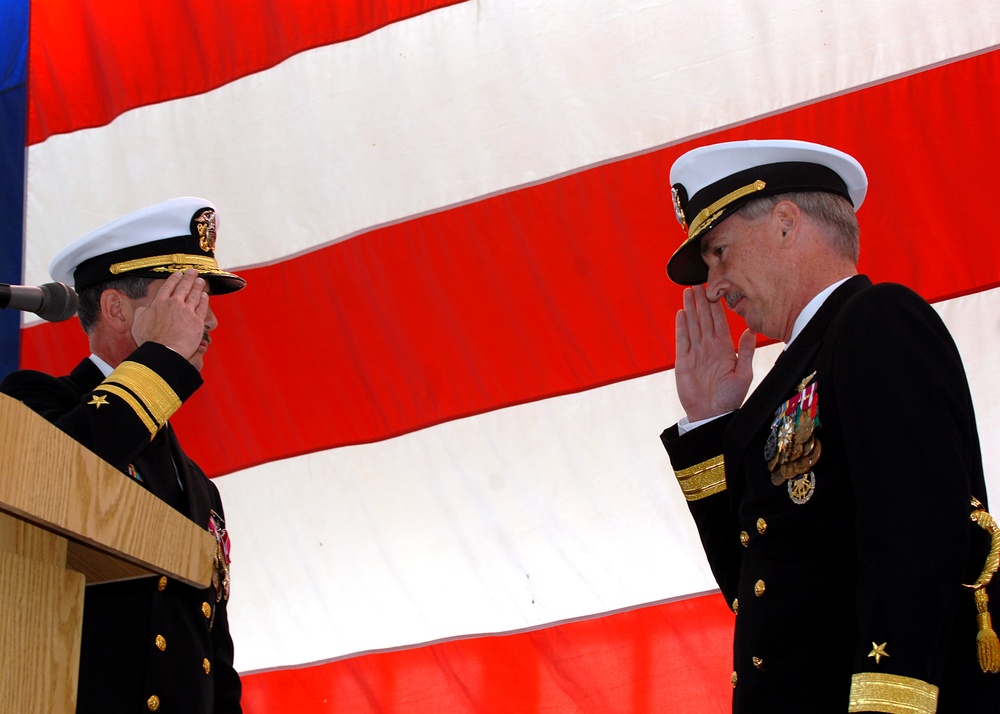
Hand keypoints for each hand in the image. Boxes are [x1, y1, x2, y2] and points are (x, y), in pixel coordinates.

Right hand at [131, 270, 209, 359]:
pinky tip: (205, 296)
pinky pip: (202, 307)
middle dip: (189, 277)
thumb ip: (142, 312)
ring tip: (200, 281)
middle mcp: (174, 304)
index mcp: (159, 303)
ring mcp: (187, 311)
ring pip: (194, 295)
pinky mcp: (197, 321)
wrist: (164, 351)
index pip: (168, 286)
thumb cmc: (150, 340)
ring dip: (198, 286)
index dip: (174, 279)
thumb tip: (145, 308)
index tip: (178, 274)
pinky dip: (204, 300)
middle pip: (183, 287)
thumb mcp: (139, 323)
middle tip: (193, 271)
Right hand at [674, 285, 755, 420]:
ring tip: (688, 292)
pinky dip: (682, 327)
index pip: (719, 322)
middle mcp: (709, 347)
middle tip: (698, 283)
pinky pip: (682, 340)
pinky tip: (682, 314)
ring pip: (692, 325)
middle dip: (701, 301)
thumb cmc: (729, 398)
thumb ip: (746, 351)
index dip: (716, 306)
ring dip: (690, 309)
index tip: (714, 290)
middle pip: (704, 319)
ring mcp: (695, 353)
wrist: (712, 415)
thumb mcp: (743, 374)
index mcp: (724, 349)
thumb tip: (750, 330)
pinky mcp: (683, 361)